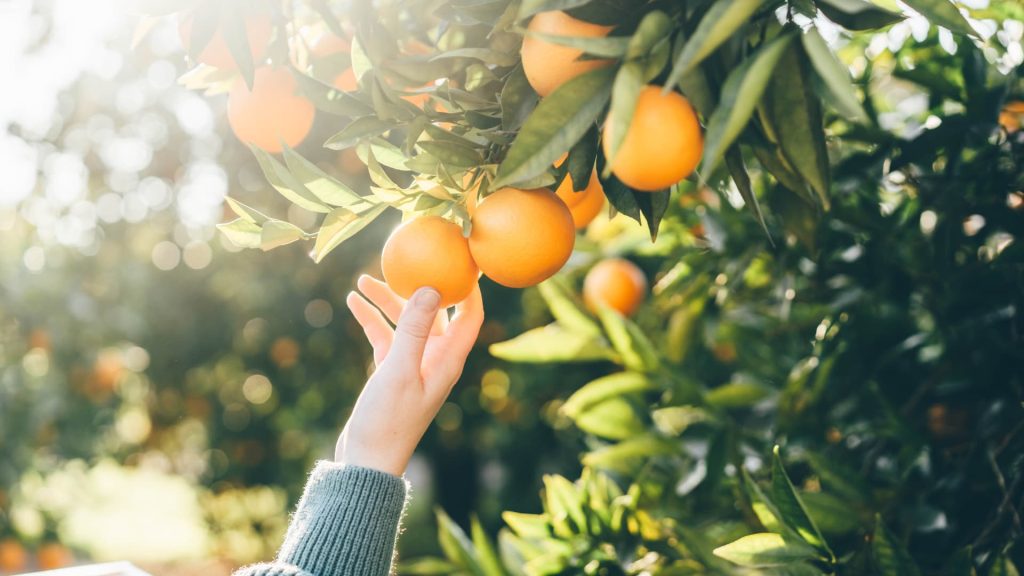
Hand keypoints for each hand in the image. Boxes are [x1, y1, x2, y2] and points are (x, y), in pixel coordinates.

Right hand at [336, 275, 483, 475]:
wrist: (366, 463)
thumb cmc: (387, 422)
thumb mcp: (399, 370)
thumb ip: (414, 329)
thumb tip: (432, 287)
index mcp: (448, 360)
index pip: (470, 314)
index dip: (469, 286)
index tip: (460, 257)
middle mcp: (436, 360)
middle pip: (435, 312)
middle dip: (419, 285)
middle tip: (406, 258)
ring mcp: (414, 365)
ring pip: (406, 321)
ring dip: (388, 300)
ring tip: (363, 279)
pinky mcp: (392, 371)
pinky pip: (386, 336)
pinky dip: (372, 319)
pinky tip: (353, 301)